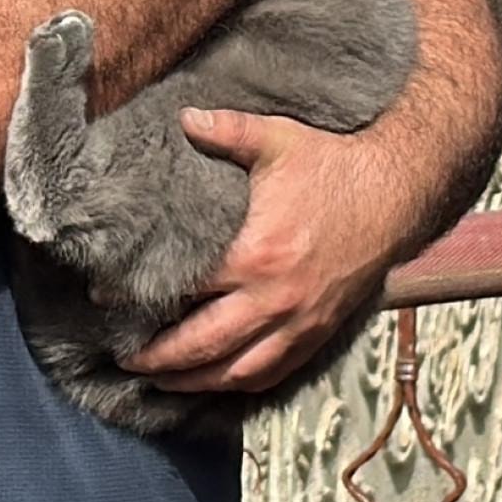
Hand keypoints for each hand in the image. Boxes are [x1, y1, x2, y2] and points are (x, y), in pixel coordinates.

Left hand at [122, 109, 396, 393]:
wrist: (393, 193)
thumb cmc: (331, 165)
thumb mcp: (276, 139)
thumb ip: (226, 130)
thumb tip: (182, 118)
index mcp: (255, 253)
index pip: (186, 288)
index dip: (143, 297)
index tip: (108, 300)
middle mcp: (274, 298)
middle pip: (204, 344)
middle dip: (160, 358)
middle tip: (126, 358)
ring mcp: (299, 322)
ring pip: (237, 370)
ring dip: (195, 382)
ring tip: (161, 382)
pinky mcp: (318, 332)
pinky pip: (273, 372)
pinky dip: (239, 383)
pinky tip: (217, 382)